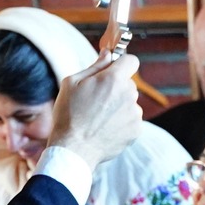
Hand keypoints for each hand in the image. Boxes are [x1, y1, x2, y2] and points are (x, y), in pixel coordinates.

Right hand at [47, 51, 142, 169]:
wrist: (74, 149)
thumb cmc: (68, 115)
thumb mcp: (72, 83)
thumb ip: (95, 66)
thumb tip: (107, 54)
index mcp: (113, 79)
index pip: (131, 61)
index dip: (122, 64)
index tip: (114, 70)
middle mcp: (129, 94)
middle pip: (128, 84)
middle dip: (116, 88)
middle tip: (97, 100)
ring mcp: (134, 114)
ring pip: (130, 103)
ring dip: (119, 106)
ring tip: (99, 118)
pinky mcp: (136, 130)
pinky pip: (131, 120)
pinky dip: (121, 122)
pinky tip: (105, 129)